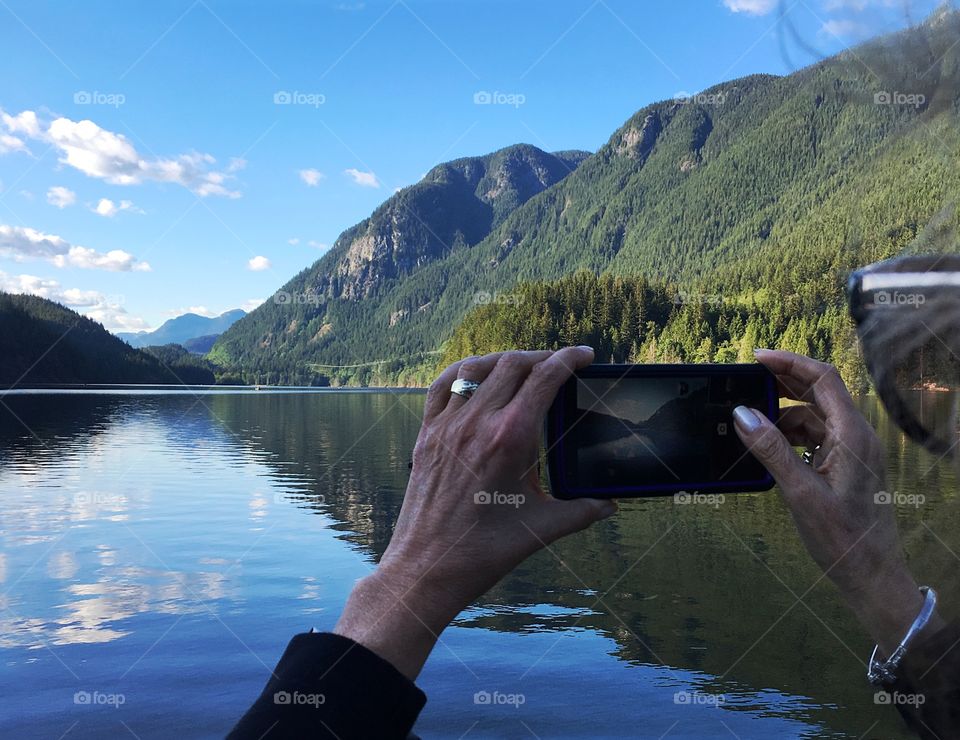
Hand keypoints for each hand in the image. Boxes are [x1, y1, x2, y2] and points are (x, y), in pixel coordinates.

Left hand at [335, 348, 615, 678]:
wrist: (428, 568)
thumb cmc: (484, 551)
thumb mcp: (542, 528)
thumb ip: (581, 511)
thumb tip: (609, 505)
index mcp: (510, 439)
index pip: (545, 378)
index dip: (569, 359)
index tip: (584, 355)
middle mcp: (477, 423)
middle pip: (513, 365)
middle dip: (541, 357)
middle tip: (559, 364)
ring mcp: (447, 426)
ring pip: (477, 368)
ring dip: (503, 360)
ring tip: (522, 365)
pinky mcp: (427, 435)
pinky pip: (443, 386)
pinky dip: (463, 372)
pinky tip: (475, 375)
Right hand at [732, 349, 938, 654]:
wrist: (871, 575)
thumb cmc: (843, 539)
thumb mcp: (800, 493)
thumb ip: (772, 450)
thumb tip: (743, 414)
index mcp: (853, 436)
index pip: (823, 379)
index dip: (790, 363)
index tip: (756, 357)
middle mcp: (856, 437)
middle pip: (819, 391)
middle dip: (783, 382)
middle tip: (745, 381)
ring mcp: (852, 451)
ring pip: (814, 415)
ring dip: (782, 412)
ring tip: (750, 422)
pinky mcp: (845, 466)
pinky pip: (814, 437)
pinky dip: (789, 435)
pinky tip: (768, 446)